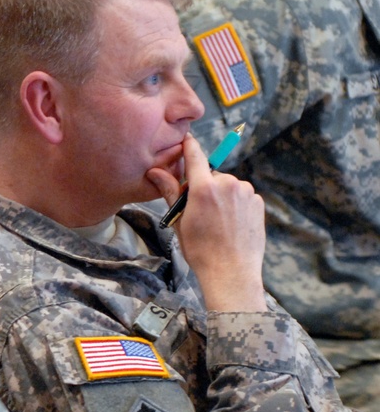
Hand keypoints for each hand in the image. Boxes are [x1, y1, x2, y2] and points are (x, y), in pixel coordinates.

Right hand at [147, 134, 266, 311]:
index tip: (187, 139)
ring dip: (221, 196)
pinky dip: (235, 204)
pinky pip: (242, 196)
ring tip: (216, 221)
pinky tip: (230, 223)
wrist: (231, 272)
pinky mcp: (257, 202)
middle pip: (211, 175)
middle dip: (204, 186)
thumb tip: (153, 172)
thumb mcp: (179, 221)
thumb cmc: (201, 250)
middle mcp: (227, 184)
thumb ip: (169, 191)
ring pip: (227, 186)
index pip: (195, 156)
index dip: (189, 146)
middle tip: (198, 211)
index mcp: (204, 188)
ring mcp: (245, 193)